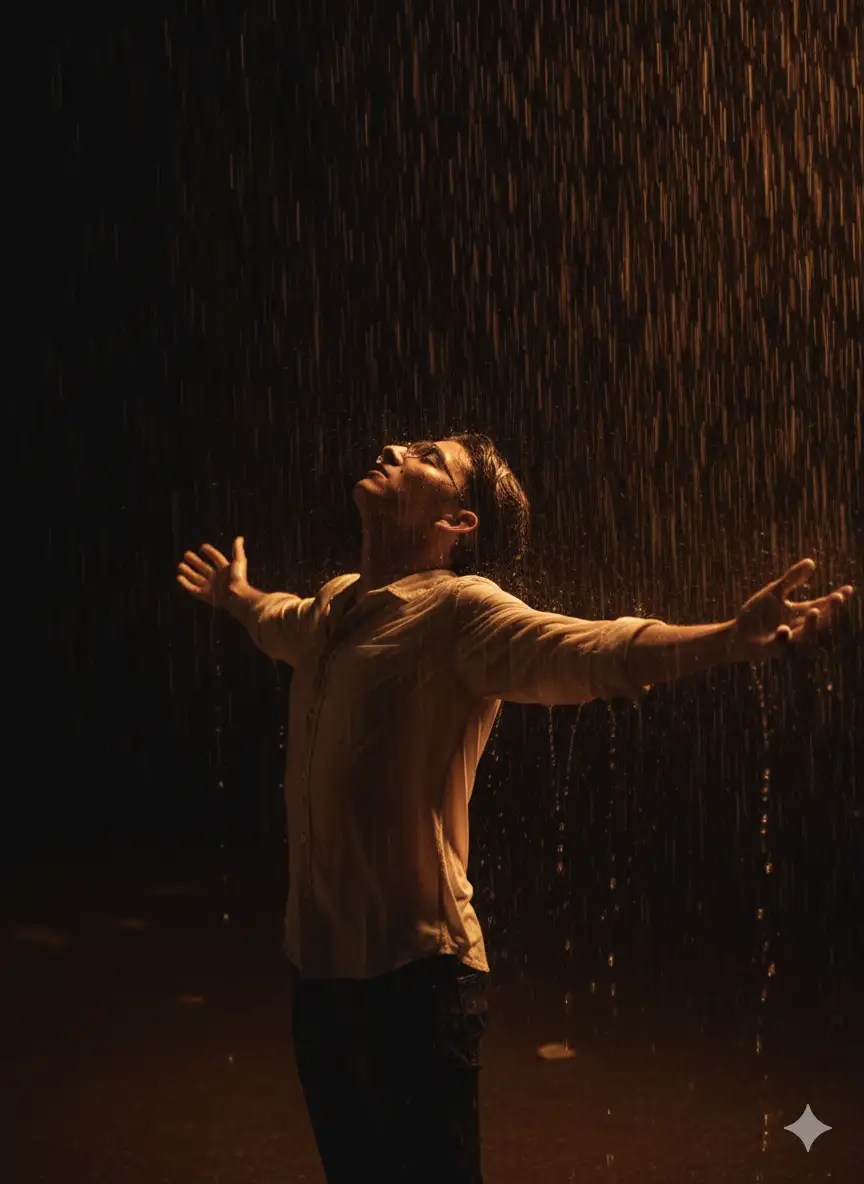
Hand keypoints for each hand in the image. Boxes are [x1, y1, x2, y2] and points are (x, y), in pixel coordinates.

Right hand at [176, 536, 248, 608]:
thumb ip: (238, 550)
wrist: (237, 596)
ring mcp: (211, 587)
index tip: (203, 546)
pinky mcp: (205, 595)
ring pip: (197, 578)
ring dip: (188, 572)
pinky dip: (185, 584)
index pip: (216, 558)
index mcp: (225, 570)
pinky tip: (179, 577)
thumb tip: (240, 538)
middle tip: (186, 554)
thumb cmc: (239, 579)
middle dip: (195, 562)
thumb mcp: (239, 561)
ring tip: (180, 565)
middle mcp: (217, 578)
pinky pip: (193, 589)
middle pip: (204, 568)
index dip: (210, 552)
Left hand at [733, 558, 854, 659]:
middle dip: (829, 610)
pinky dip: (782, 637)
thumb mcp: (774, 593)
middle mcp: (798, 628)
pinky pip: (779, 645)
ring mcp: (786, 640)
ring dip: (811, 624)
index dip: (835, 599)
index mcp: (799, 614)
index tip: (848, 589)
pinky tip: (784, 630)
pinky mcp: (771, 649)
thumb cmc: (757, 615)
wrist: (736, 635)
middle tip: (837, 598)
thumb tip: (811, 562)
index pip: (822, 605)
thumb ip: (791, 579)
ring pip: (804, 635)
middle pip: (819, 620)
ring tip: (815, 610)